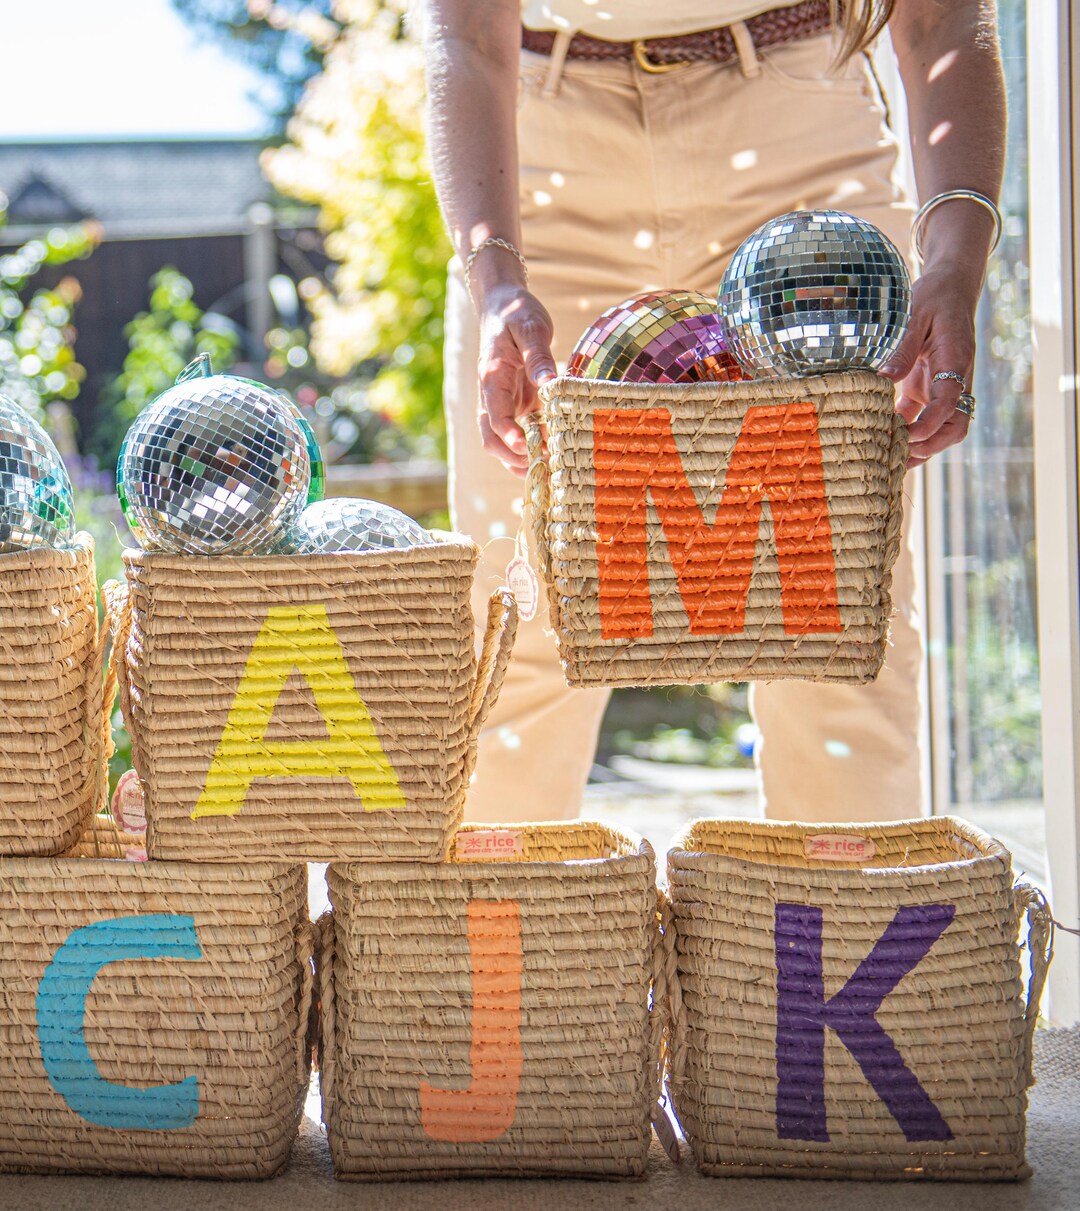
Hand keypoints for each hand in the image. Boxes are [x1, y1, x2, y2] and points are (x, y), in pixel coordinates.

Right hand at [475, 283, 556, 474]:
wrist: (502, 306)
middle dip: (513, 457)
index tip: (528, 447)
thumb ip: (538, 355)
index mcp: (492, 377)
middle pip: (491, 439)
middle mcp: (491, 396)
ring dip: (520, 460)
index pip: (494, 415)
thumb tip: (549, 382)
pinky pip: (516, 435)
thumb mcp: (530, 327)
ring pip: (500, 443)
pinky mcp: (513, 405)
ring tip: (549, 469)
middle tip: (545, 465)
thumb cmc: (516, 313)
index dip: (509, 436)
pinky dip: (528, 450)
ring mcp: (501, 403)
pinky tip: (550, 458)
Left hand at [879, 264, 979, 468]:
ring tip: (889, 462)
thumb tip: (883, 380)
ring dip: (919, 446)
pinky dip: (906, 434)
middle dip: (932, 445)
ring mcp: (940, 388)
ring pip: (940, 428)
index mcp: (956, 361)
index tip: (910, 436)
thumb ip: (902, 350)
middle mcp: (954, 380)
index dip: (932, 424)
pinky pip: (920, 419)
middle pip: (955, 425)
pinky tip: (883, 444)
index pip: (950, 402)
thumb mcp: (914, 317)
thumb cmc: (933, 298)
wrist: (949, 288)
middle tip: (900, 456)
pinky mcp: (926, 389)